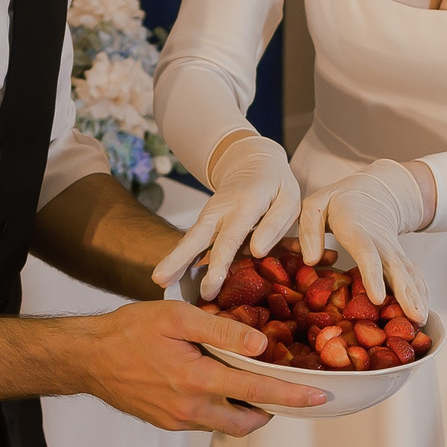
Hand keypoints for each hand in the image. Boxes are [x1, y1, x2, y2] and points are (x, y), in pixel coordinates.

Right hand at [68, 300, 324, 434]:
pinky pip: (205, 421)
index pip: (257, 392)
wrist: (88, 358)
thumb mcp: (178, 318)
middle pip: (247, 423)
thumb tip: (262, 344)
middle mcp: (190, 408)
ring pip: (226, 424)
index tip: (319, 398)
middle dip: (271, 411)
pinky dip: (220, 407)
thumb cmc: (129, 331)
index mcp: (196, 380)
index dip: (292, 396)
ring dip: (244, 409)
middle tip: (283, 390)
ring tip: (248, 381)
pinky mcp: (168, 423)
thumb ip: (223, 330)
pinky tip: (215, 382)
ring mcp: (178, 420)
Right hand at [152, 131, 301, 298]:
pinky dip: (179, 258)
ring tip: (158, 280)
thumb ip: (275, 224)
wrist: (253, 161)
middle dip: (180, 259)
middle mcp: (222, 209)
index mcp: (247, 204)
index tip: (211, 284)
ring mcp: (209, 214)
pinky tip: (168, 277)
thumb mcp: (289, 199)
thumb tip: (257, 252)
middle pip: (198, 235)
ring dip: (173, 259)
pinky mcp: (204, 221)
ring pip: (190, 238)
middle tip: (162, 279)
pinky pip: (191, 240)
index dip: (220, 261)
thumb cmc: (276, 186)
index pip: (231, 236)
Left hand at [297, 158, 430, 320]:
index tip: (377, 299)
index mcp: (357, 230)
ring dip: (417, 297)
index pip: (367, 254)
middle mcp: (380, 243)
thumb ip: (309, 229)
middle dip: (406, 294)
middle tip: (414, 317)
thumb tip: (312, 260)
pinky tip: (423, 312)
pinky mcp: (399, 259)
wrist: (373, 190)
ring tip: (421, 321)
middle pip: (397, 269)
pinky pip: (413, 276)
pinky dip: (421, 294)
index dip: (373, 276)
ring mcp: (393, 251)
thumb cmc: (338, 201)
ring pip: (409, 274)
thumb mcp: (316, 205)